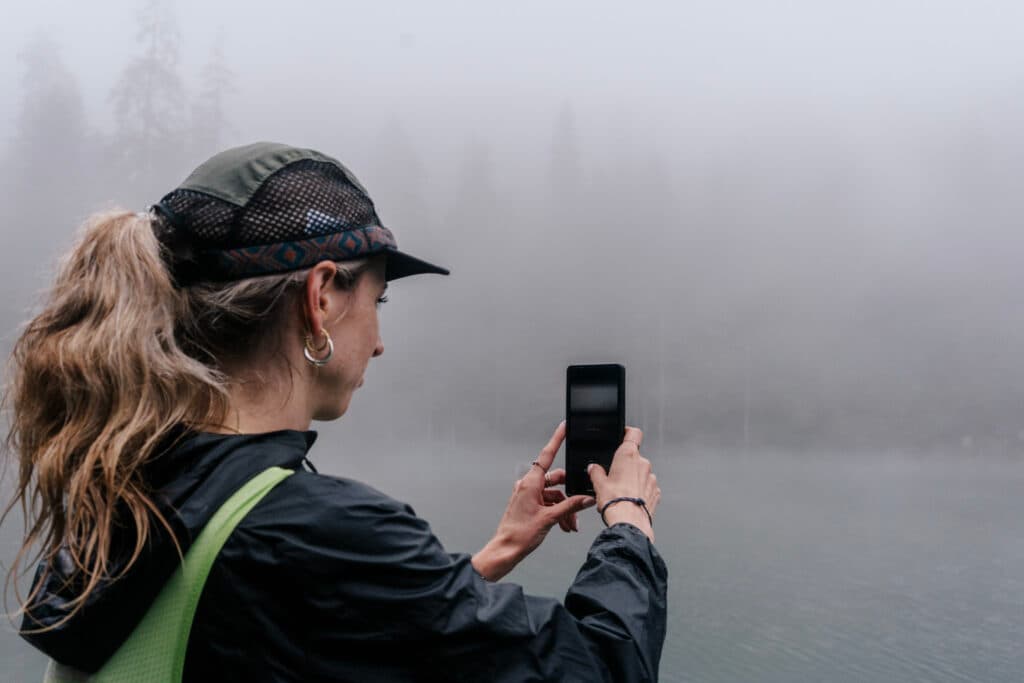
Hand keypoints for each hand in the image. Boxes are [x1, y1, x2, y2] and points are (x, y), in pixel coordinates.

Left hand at [472, 421, 596, 580]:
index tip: (564, 427)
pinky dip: (558, 513)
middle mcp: (528, 486)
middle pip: (555, 480)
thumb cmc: (520, 534)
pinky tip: (565, 526)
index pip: (547, 455)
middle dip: (569, 495)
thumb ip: (570, 506)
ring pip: (554, 495)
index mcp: (530, 483)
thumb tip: (586, 499)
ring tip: (571, 525)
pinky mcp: (529, 505)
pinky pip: (548, 503)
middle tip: (579, 506)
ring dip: (565, 508)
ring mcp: (528, 495)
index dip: (557, 440)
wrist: (506, 550)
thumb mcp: (550, 518)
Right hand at [587, 426, 659, 542]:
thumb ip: (595, 472)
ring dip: (634, 479)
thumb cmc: (615, 503)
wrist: (629, 523)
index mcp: (628, 455)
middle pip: (634, 456)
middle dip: (625, 464)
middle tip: (614, 476)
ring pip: (641, 473)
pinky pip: (647, 486)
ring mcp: (651, 478)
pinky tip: (630, 500)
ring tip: (622, 492)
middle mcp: (643, 463)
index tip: (622, 434)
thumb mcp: (598, 485)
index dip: (627, 431)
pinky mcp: (655, 492)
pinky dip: (640, 491)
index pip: (633, 433)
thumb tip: (593, 468)